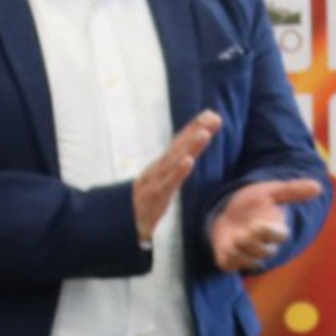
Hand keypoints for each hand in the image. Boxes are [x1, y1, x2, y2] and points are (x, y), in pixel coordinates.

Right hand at [133, 113, 219, 241]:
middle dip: (195, 130)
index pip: (180, 143)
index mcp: (162, 165)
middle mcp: (159, 168)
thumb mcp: (162, 182)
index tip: (210, 114)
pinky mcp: (155, 195)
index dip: (194, 128)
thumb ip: (173, 168)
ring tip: (204, 133)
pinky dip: (178, 171)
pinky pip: (168, 182)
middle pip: (179, 146)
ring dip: (190, 146)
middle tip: (212, 117)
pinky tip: (188, 161)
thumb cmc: (146, 201)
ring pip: (175, 160)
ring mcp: (156, 180)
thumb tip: (188, 156)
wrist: (123, 220)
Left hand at [207, 176, 321, 272]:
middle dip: (251, 243)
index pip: (279, 236)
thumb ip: (292, 190)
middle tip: (241, 233)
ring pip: (247, 260)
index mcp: (276, 229)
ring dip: (239, 251)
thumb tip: (318, 186)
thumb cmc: (253, 201)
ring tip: (233, 237)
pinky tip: (225, 245)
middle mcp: (264, 245)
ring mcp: (247, 254)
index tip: (256, 225)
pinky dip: (227, 258)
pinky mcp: (231, 259)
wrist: (228, 208)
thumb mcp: (270, 191)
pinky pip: (230, 265)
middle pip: (264, 252)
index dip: (268, 232)